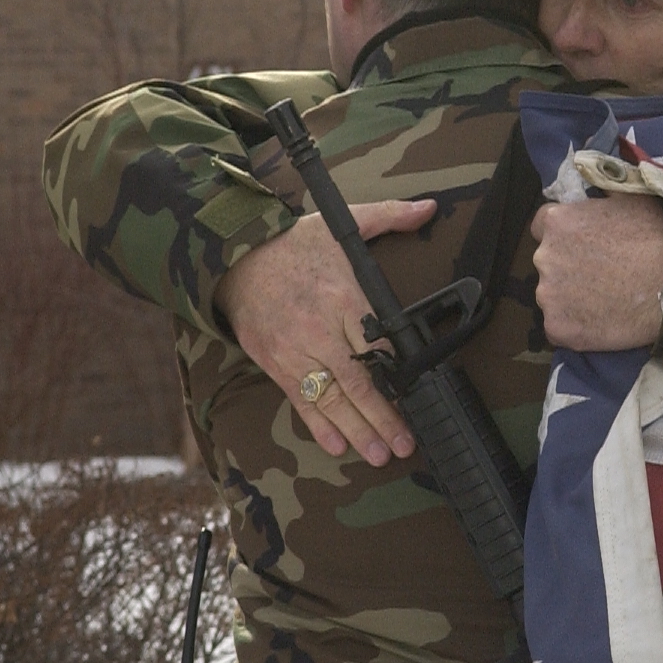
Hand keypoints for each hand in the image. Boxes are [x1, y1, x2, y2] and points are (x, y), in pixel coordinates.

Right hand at [214, 199, 436, 464]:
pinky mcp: (274, 363)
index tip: (419, 400)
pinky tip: (337, 445)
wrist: (233, 255)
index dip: (399, 376)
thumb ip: (390, 217)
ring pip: (330, 397)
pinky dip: (318, 425)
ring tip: (378, 455)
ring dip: (356, 430)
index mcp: (343, 297)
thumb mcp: (341, 224)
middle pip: (358, 381)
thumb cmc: (293, 244)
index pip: (378, 344)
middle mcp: (319, 329)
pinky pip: (300, 400)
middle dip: (383, 417)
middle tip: (404, 445)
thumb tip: (429, 207)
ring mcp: (294, 350)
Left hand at [530, 194, 662, 348]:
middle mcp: (545, 257)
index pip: (542, 227)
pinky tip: (600, 323)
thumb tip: (597, 170)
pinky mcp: (558, 327)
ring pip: (553, 297)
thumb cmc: (657, 239)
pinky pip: (559, 327)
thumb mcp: (633, 197)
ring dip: (570, 299)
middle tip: (600, 276)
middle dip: (568, 268)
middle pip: (548, 263)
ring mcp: (549, 295)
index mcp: (557, 222)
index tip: (583, 245)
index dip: (565, 237)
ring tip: (603, 302)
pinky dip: (575, 327)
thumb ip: (605, 186)